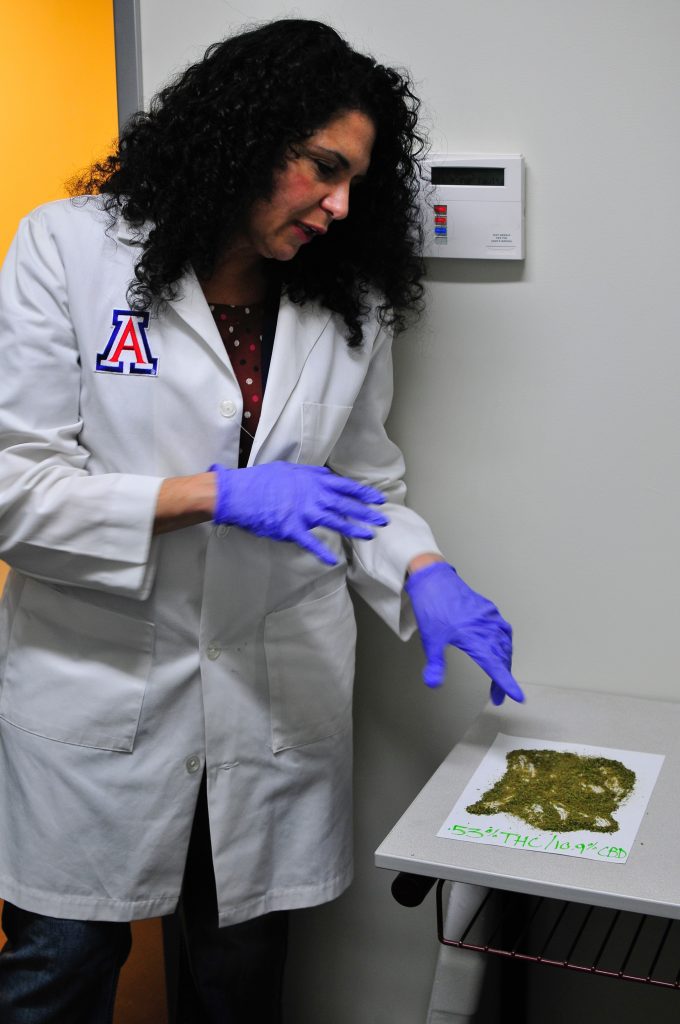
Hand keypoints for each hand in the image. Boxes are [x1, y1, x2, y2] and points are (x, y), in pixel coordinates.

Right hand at [210, 462, 388, 564]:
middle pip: (345, 505)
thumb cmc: (261, 480)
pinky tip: (333, 560)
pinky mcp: (291, 529)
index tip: (378, 499)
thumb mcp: (288, 469)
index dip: (363, 494)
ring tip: (369, 535)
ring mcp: (302, 513)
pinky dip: (322, 552)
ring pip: (334, 521)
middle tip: (384, 520)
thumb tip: (326, 474)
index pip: (345, 487)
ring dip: (353, 529)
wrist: (238, 493)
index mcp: (312, 480)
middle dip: (366, 512)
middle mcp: (312, 496)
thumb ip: (309, 473)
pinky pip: (310, 542)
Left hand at [404, 562, 523, 704]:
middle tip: (498, 696)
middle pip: (502, 657)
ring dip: (505, 661)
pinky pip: (503, 631)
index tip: (517, 696)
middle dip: (503, 678)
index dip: (506, 682)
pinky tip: (501, 649)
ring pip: (505, 644)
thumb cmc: (432, 606)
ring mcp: (490, 617)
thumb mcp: (430, 639)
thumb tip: (434, 684)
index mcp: (473, 636)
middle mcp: (486, 626)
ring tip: (500, 676)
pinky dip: (504, 645)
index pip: (494, 665)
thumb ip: (435, 664)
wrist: (433, 578)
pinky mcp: (489, 610)